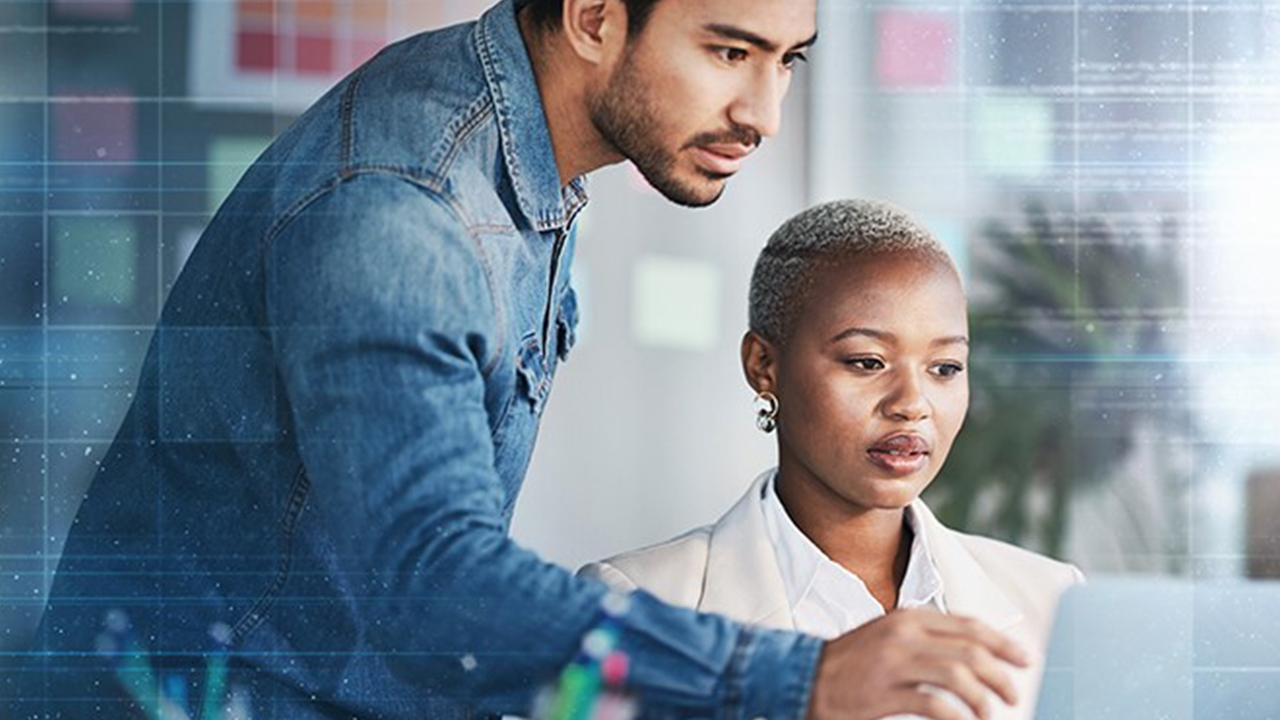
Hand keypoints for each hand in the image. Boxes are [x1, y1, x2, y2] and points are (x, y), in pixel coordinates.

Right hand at [804, 609, 1029, 719]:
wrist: (805, 676)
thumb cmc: (853, 661)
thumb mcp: (891, 636)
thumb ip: (927, 638)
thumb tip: (975, 653)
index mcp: (909, 617)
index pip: (969, 626)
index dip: (1002, 644)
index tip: (1023, 660)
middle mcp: (904, 635)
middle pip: (970, 651)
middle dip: (1000, 675)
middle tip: (1013, 694)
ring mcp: (893, 663)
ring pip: (958, 676)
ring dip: (983, 699)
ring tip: (991, 715)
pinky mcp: (884, 693)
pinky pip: (934, 706)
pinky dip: (957, 719)